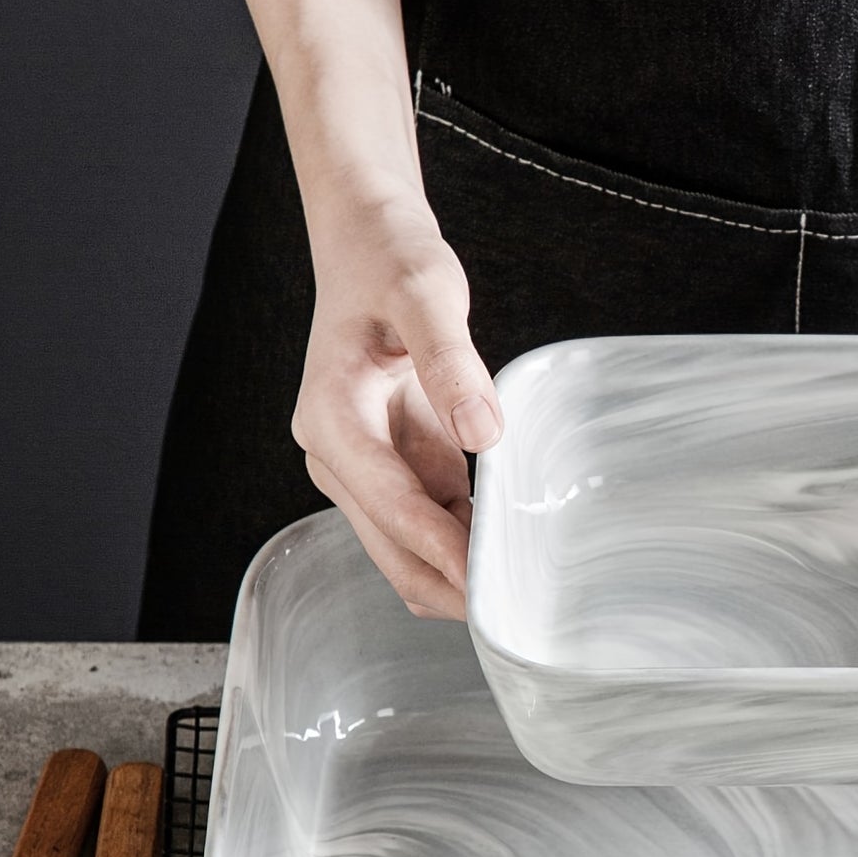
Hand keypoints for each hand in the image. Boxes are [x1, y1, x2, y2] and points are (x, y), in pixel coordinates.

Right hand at [291, 200, 501, 619]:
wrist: (367, 245)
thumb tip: (482, 432)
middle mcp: (337, 454)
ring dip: (459, 574)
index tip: (487, 586)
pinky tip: (514, 550)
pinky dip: (466, 546)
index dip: (440, 550)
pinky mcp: (396, 466)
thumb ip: (451, 361)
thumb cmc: (388, 261)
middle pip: (392, 549)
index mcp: (331, 418)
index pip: (390, 505)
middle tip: (517, 611)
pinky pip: (430, 525)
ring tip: (525, 591)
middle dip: (449, 584)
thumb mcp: (426, 293)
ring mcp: (364, 468)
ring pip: (408, 550)